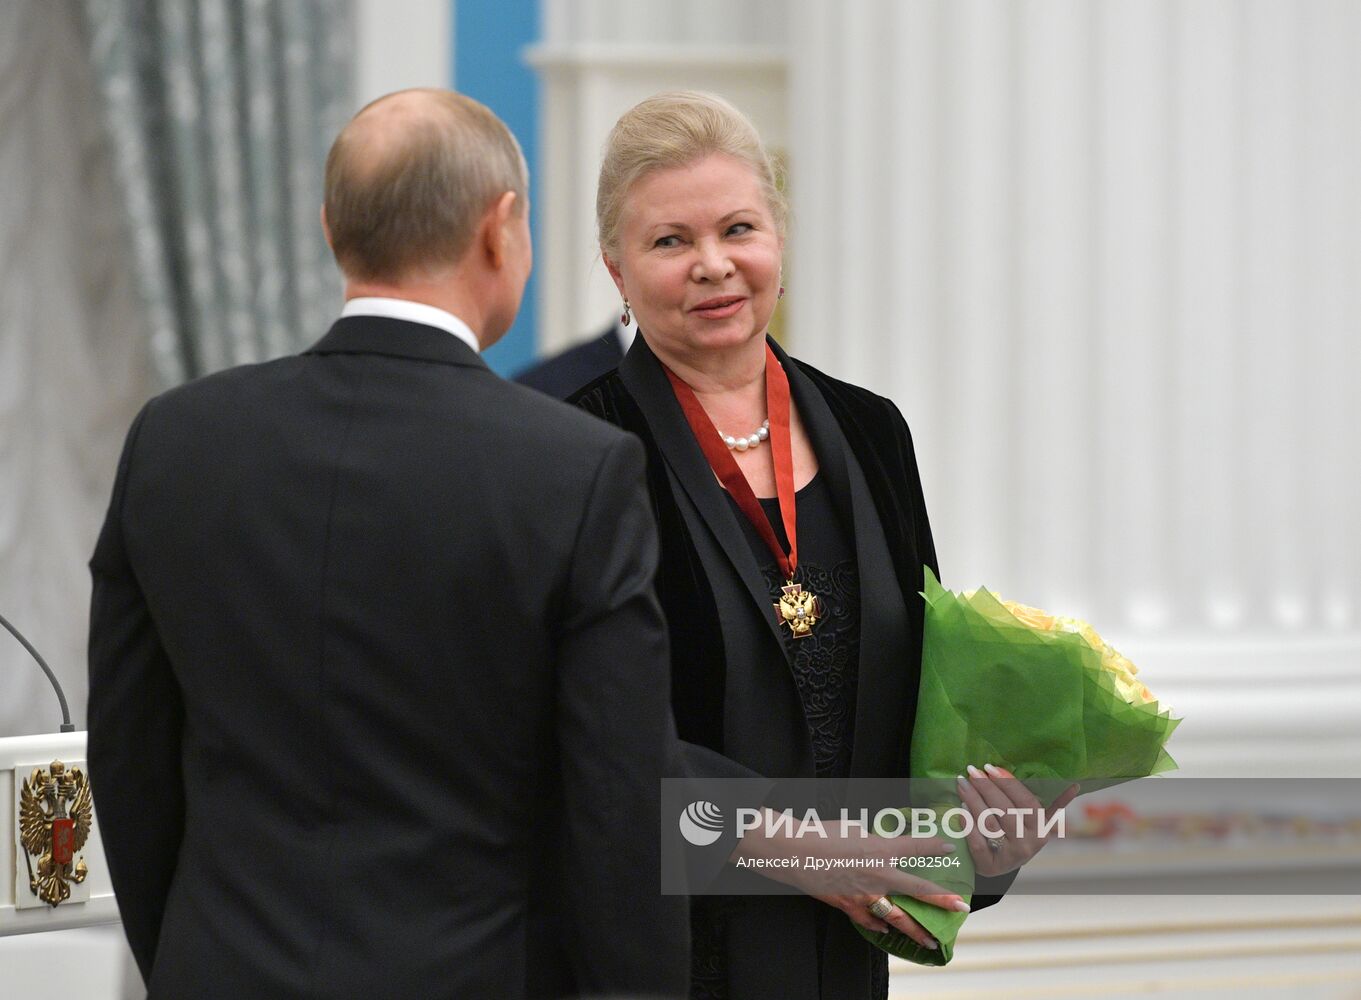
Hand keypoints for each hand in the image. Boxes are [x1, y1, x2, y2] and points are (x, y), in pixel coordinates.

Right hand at [731, 811, 968, 951]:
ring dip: (917, 931)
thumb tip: (879, 843)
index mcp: (880, 849)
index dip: (933, 846)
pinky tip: (887, 929)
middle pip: (917, 890)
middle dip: (941, 900)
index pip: (915, 846)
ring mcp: (865, 895)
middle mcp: (879, 875)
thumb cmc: (822, 834)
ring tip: (932, 941)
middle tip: (960, 908)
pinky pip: (870, 920)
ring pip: (898, 918)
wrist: (795, 853)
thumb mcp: (853, 827)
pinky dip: (879, 925)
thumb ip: (872, 838)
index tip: (949, 847)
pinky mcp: (849, 907)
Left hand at [956, 764, 1078, 876]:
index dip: (1007, 783)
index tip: (990, 767)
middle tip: (971, 770)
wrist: (1000, 865)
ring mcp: (1009, 856)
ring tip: (962, 784)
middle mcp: (1028, 844)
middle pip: (1004, 810)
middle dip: (985, 787)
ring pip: (989, 823)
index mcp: (1042, 830)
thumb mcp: (1035, 821)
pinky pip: (976, 841)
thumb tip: (1075, 785)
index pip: (1025, 801)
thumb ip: (1049, 804)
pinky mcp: (990, 865)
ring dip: (973, 800)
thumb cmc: (1017, 834)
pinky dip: (967, 823)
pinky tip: (960, 807)